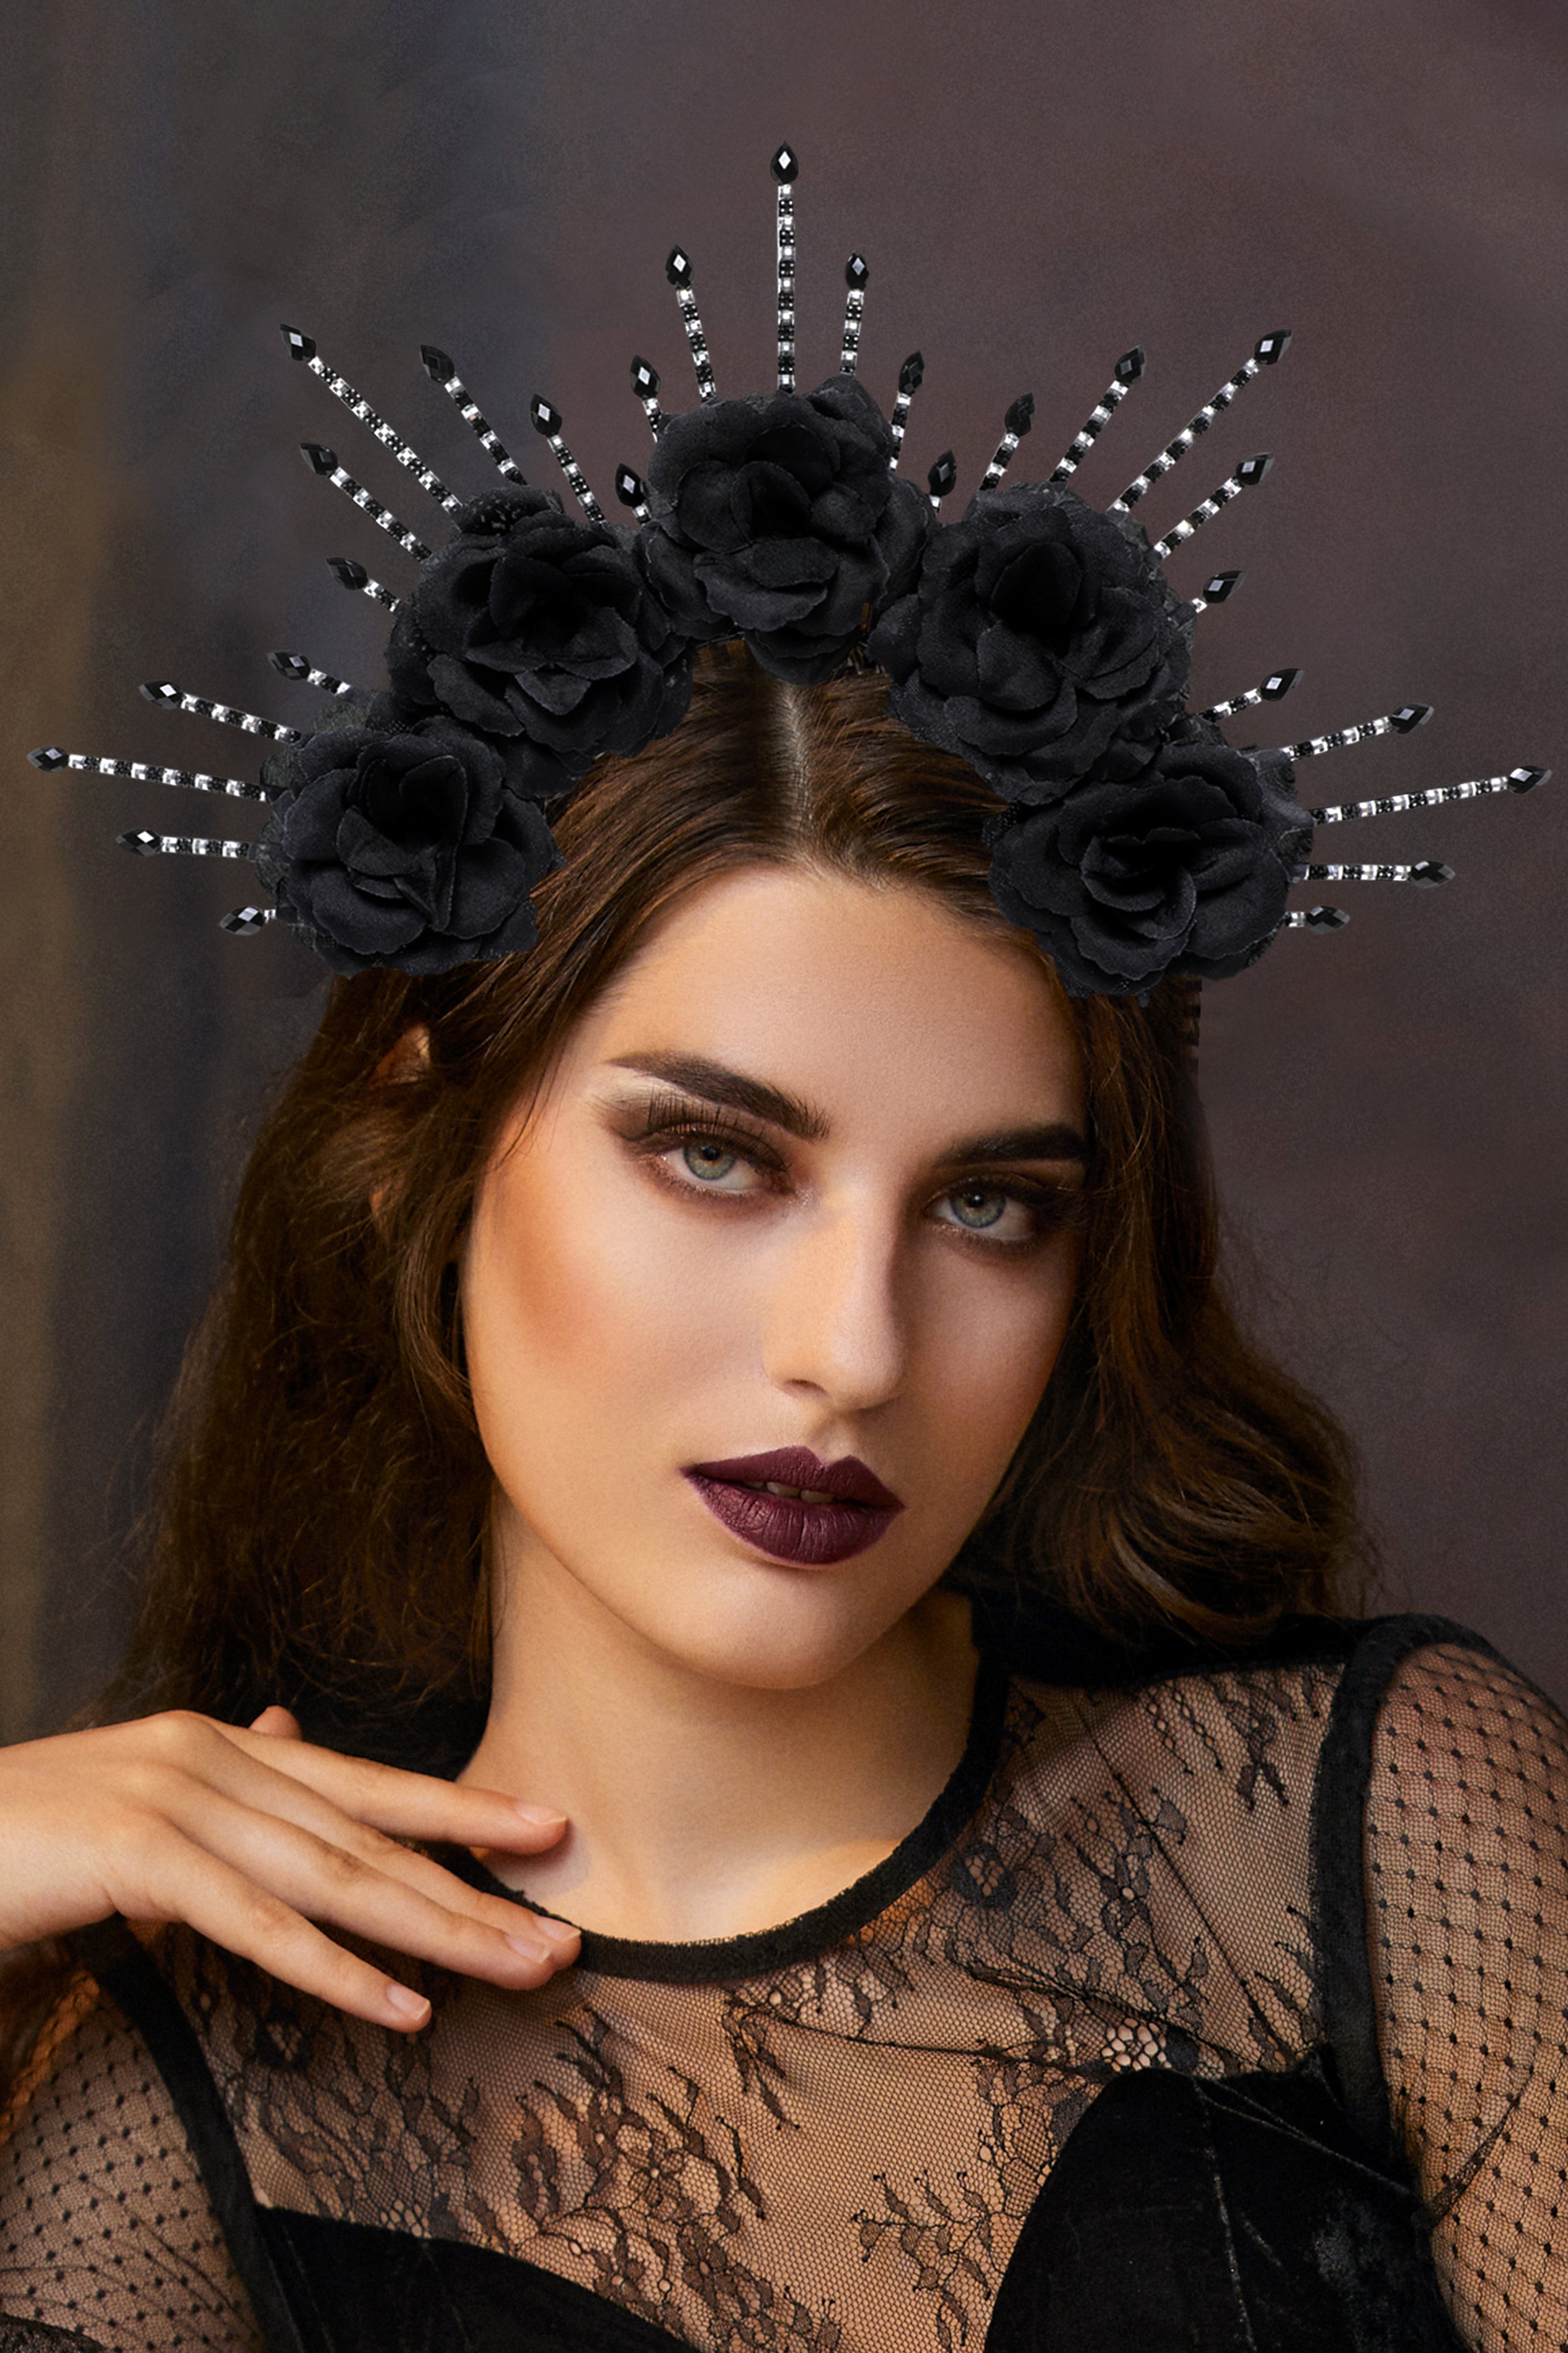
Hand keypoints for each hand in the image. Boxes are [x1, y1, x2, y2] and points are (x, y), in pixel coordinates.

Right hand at [0, 1706, 578, 2028]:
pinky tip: (401, 2006)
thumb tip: (289, 1731)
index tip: (546, 1830)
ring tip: (515, 1968)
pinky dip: (334, 1968)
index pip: (364, 1782)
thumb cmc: (28, 1837)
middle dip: (473, 1886)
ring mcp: (174, 1798)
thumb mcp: (138, 1800)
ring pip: (332, 1875)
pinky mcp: (133, 1853)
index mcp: (221, 1746)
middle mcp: (212, 1757)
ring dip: (435, 1929)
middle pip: (367, 1835)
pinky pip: (253, 1922)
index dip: (460, 1808)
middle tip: (559, 1932)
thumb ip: (223, 1781)